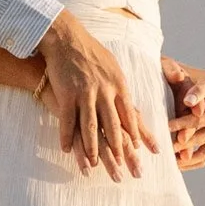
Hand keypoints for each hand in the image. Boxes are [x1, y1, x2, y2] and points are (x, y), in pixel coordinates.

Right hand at [40, 13, 155, 175]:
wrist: (66, 37)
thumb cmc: (90, 52)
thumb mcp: (113, 67)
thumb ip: (120, 87)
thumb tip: (131, 104)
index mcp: (118, 84)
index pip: (129, 115)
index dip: (134, 134)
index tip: (138, 150)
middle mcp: (104, 91)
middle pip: (113, 126)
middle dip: (119, 149)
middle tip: (123, 167)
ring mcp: (85, 93)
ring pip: (90, 127)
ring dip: (92, 149)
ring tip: (94, 165)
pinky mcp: (66, 94)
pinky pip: (67, 121)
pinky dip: (66, 137)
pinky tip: (66, 150)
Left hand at [164, 60, 204, 172]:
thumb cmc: (203, 80)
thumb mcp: (202, 79)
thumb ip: (196, 89)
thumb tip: (188, 102)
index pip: (201, 119)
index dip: (184, 124)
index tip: (166, 127)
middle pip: (202, 137)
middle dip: (182, 143)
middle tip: (164, 147)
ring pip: (203, 152)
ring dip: (186, 156)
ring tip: (167, 159)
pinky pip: (204, 158)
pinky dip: (191, 163)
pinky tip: (175, 164)